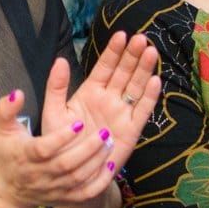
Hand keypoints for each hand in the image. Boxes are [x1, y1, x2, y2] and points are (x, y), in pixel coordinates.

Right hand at [0, 60, 125, 207]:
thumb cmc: (7, 154)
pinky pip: (84, 194)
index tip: (78, 123)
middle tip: (104, 132)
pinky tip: (111, 166)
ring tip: (110, 143)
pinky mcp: (64, 198)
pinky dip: (99, 182)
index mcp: (25, 155)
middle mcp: (40, 174)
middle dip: (87, 149)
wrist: (7, 191)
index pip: (44, 148)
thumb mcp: (3, 129)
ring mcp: (53, 188)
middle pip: (65, 165)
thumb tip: (18, 93)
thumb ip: (7, 109)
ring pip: (78, 178)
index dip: (62, 137)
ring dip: (96, 162)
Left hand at [63, 33, 160, 171]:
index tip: (122, 35)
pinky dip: (149, 96)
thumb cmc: (60, 142)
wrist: (71, 172)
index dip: (114, 51)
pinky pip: (142, 110)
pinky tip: (155, 81)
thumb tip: (60, 60)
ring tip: (150, 52)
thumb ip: (56, 87)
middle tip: (141, 39)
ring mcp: (121, 113)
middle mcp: (109, 99)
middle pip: (124, 72)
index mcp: (90, 92)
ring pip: (136, 87)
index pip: (105, 66)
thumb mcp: (53, 112)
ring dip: (144, 70)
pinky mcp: (131, 129)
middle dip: (132, 55)